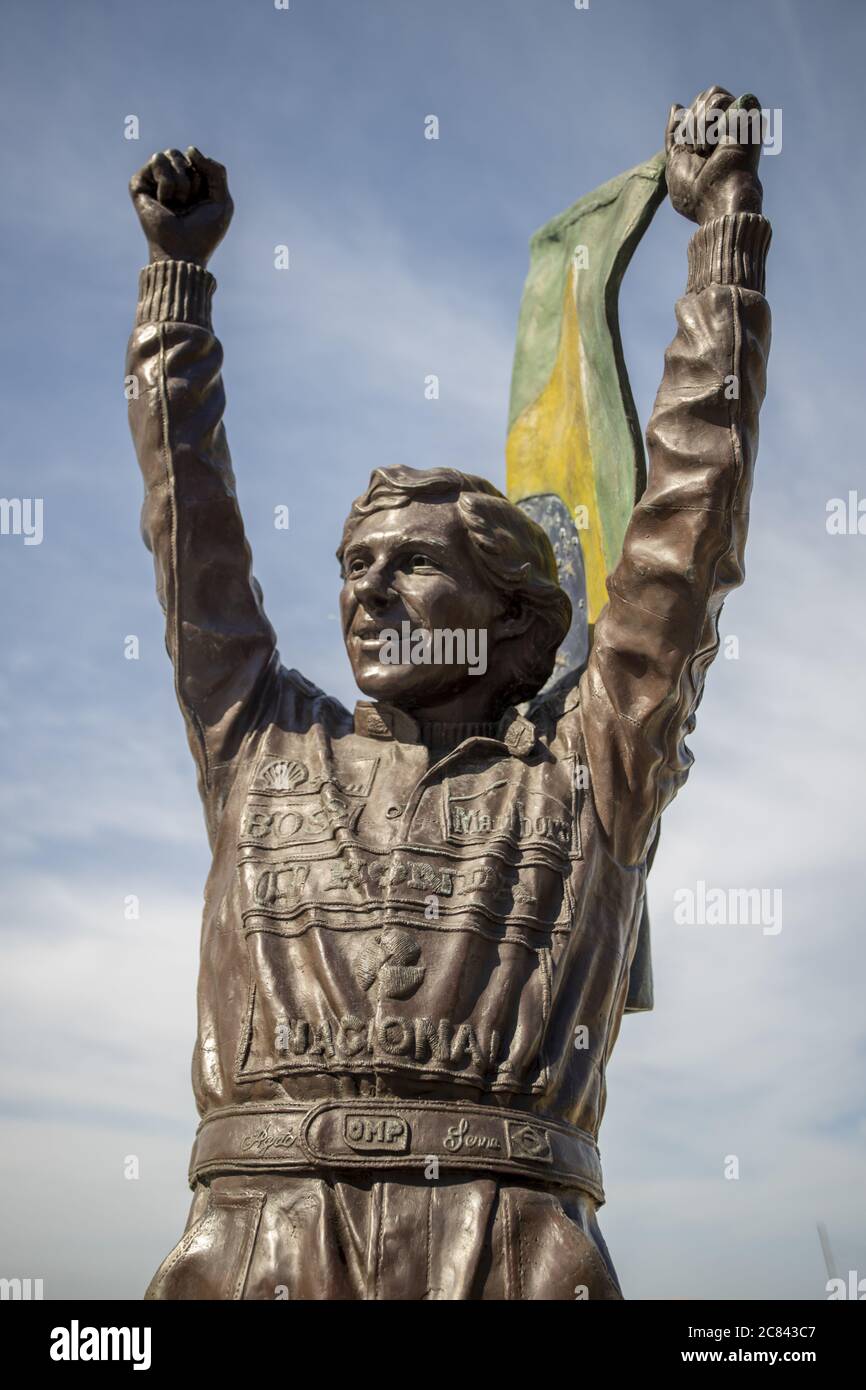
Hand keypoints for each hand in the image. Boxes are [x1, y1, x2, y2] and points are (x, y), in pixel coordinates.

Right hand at [129, 147, 232, 267]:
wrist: (183, 252)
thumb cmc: (203, 232)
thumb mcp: (222, 200)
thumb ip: (216, 171)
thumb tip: (190, 149)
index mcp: (190, 184)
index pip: (198, 160)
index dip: (205, 180)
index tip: (202, 203)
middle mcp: (171, 180)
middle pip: (184, 155)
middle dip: (192, 179)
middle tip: (188, 204)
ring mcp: (154, 181)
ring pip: (170, 154)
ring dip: (180, 182)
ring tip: (176, 204)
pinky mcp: (139, 183)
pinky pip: (157, 160)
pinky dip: (167, 182)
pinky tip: (164, 202)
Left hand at [665, 87, 763, 223]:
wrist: (716, 198)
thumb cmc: (694, 190)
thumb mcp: (674, 160)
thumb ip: (674, 133)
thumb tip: (675, 106)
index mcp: (707, 135)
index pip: (692, 109)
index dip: (684, 124)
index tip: (686, 149)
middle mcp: (724, 125)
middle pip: (702, 97)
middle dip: (691, 124)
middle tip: (697, 151)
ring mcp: (737, 120)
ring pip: (713, 93)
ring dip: (701, 123)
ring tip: (705, 148)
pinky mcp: (749, 117)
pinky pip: (726, 99)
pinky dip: (712, 119)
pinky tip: (716, 140)